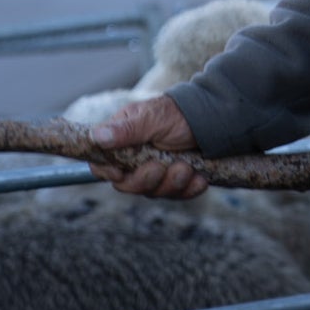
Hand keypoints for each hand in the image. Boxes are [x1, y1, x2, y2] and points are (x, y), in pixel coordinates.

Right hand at [88, 94, 207, 199]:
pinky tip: (199, 178)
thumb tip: (96, 136)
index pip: (101, 164)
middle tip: (161, 166)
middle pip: (126, 185)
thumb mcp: (152, 119)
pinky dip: (188, 189)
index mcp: (123, 140)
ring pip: (153, 192)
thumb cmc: (178, 114)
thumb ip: (126, 130)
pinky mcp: (174, 181)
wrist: (213, 119)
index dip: (108, 173)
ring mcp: (155, 171)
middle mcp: (135, 158)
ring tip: (186, 166)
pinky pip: (176, 196)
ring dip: (172, 182)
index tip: (121, 173)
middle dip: (146, 179)